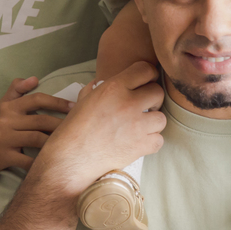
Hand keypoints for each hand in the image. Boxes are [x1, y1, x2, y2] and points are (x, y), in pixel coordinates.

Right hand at [0, 77, 76, 175]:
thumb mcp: (1, 106)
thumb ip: (17, 90)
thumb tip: (35, 77)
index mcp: (9, 107)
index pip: (37, 99)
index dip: (57, 102)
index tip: (74, 107)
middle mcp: (6, 120)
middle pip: (41, 120)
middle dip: (61, 125)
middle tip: (78, 129)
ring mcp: (4, 138)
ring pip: (37, 139)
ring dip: (54, 143)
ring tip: (69, 146)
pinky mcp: (2, 156)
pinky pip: (27, 160)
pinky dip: (40, 163)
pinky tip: (52, 164)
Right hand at [35, 61, 165, 195]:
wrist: (69, 160)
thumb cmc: (72, 130)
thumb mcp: (82, 100)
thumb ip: (96, 88)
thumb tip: (102, 82)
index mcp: (113, 87)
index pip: (145, 69)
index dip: (148, 75)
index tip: (146, 82)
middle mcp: (128, 103)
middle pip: (158, 92)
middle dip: (152, 99)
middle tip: (143, 107)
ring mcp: (136, 126)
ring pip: (161, 118)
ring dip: (153, 122)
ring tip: (140, 127)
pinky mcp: (140, 146)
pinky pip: (159, 140)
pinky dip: (151, 142)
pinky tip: (140, 142)